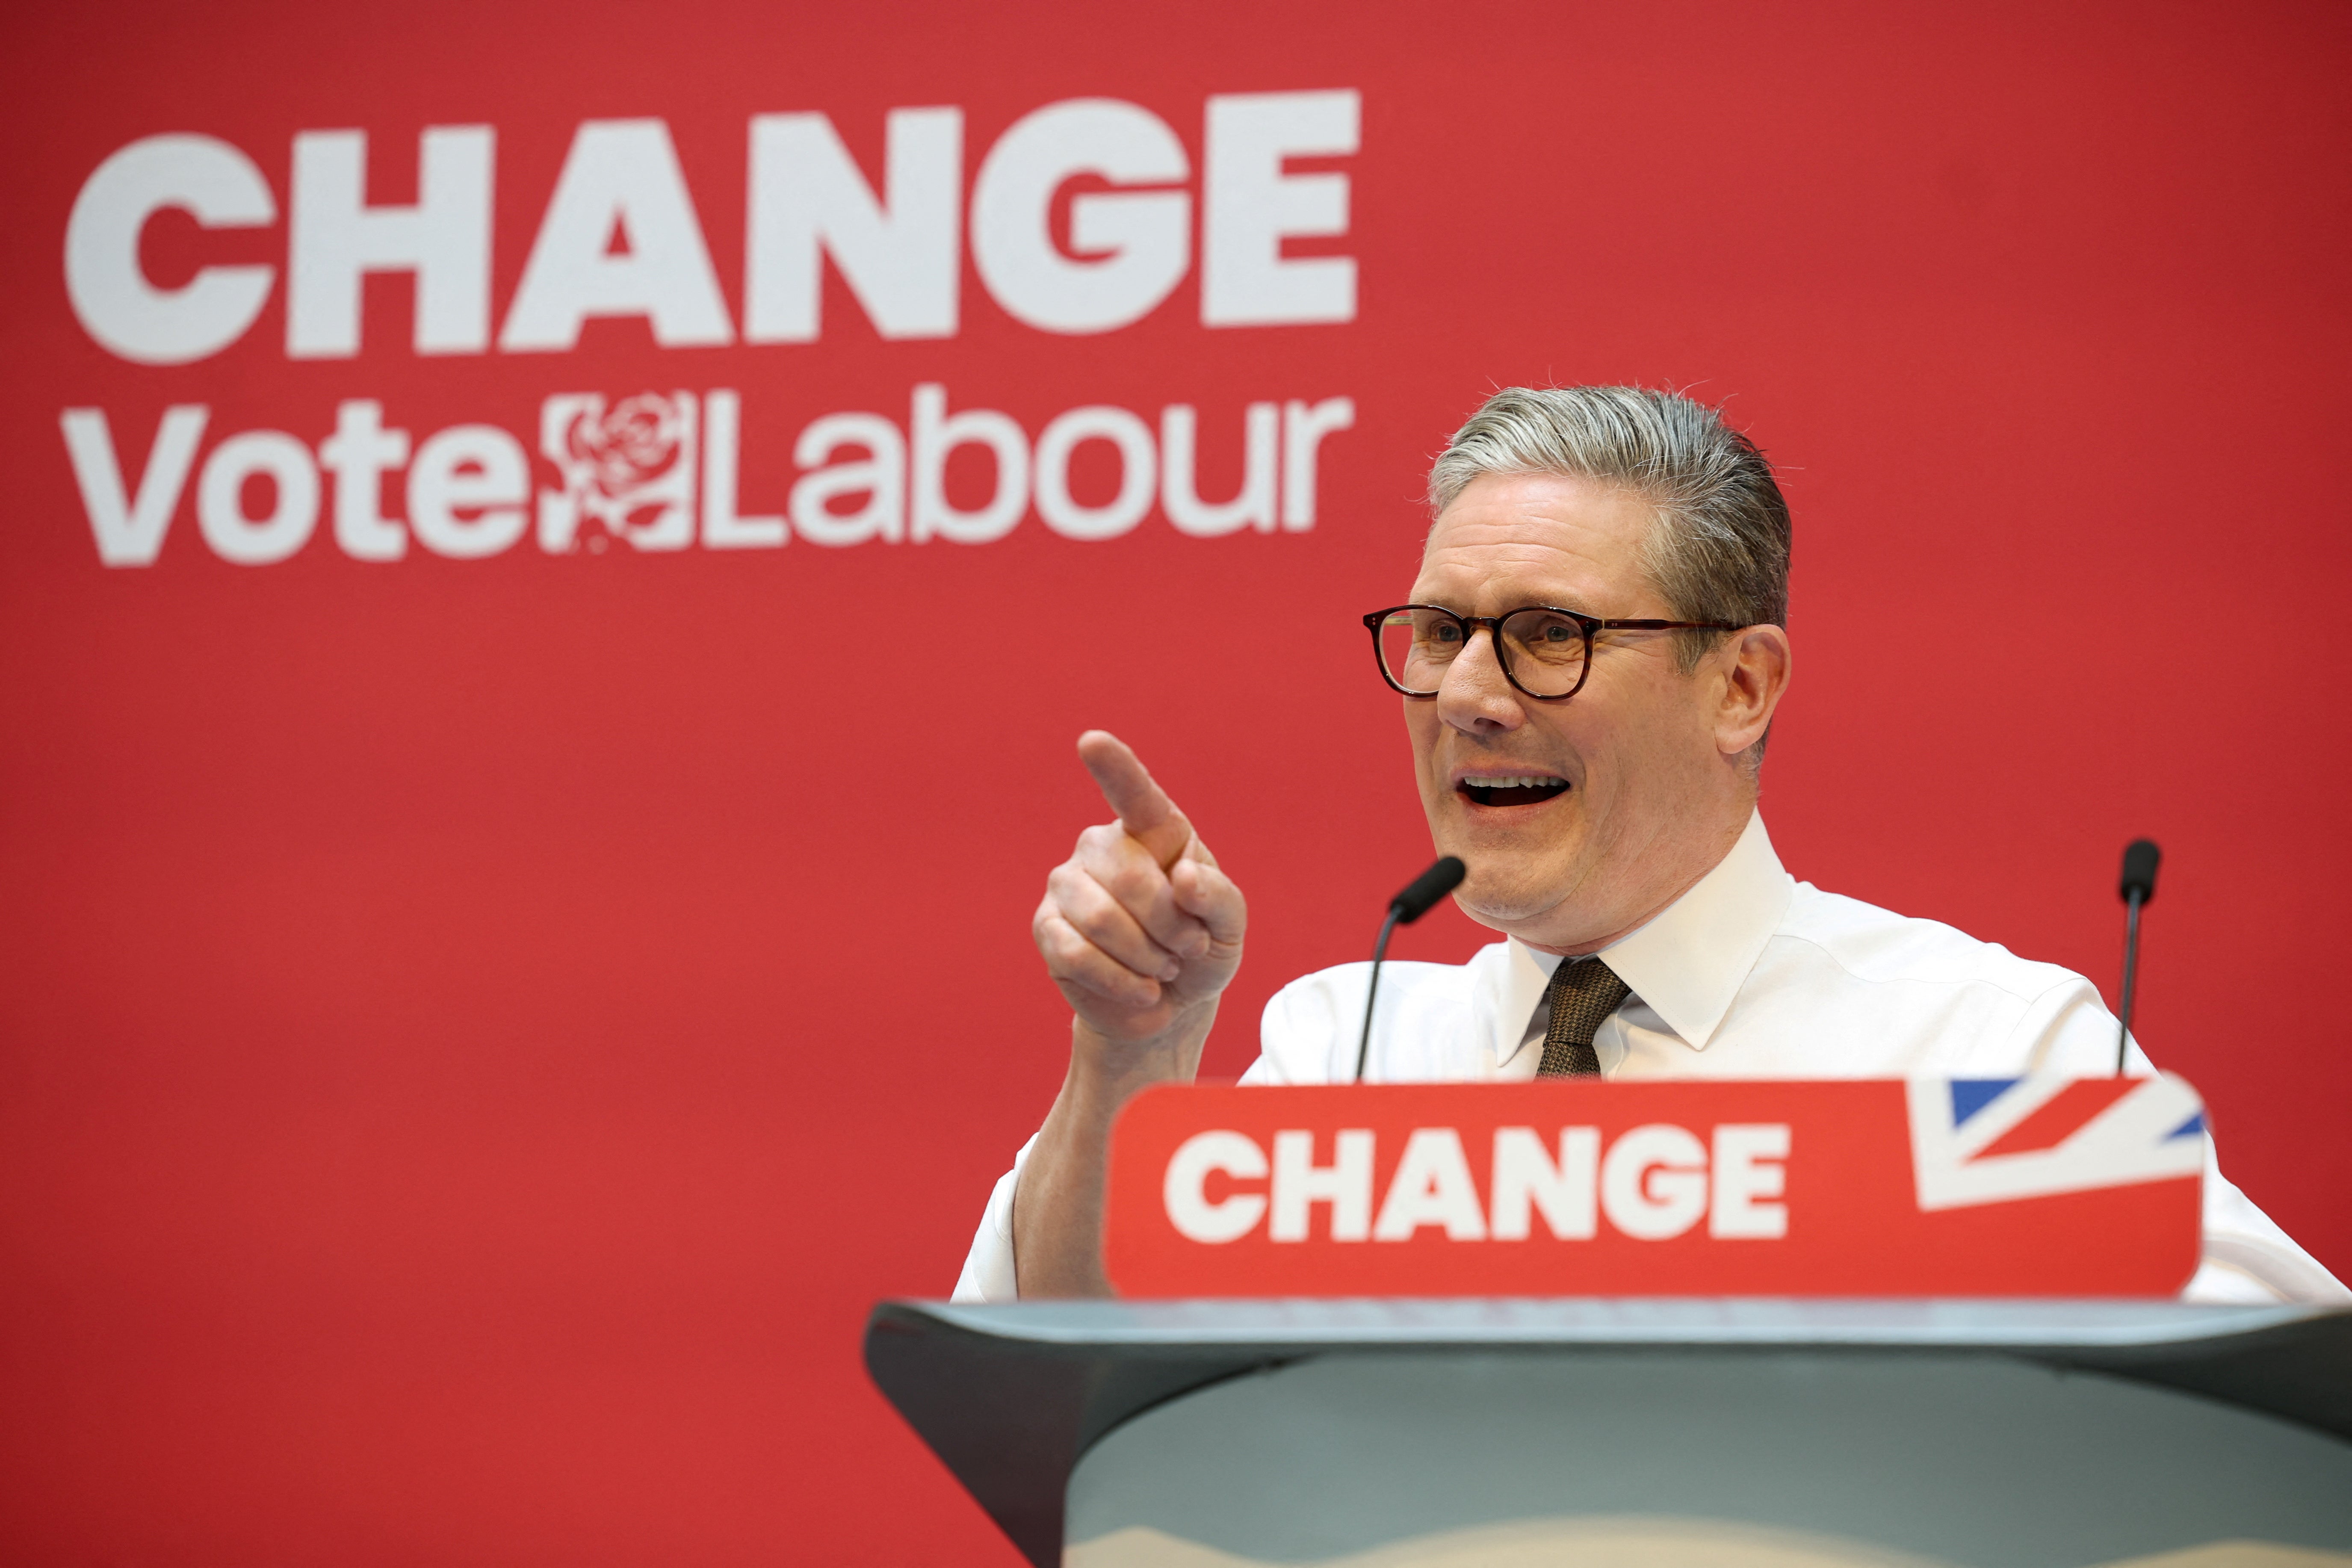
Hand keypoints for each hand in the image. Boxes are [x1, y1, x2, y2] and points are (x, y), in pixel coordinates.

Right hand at [1033, 731, 1246, 1048]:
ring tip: (1162, 967)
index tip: (1092, 741)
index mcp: (1152, 830)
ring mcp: (1067, 884)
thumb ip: (1218, 896)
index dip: (1114, 766)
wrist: (1169, 1003)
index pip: (1133, 793)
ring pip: (1102, 920)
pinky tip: (1140, 988)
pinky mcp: (1045, 927)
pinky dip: (1118, 981)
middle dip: (1170, 927)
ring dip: (1147, 958)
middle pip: (1131, 879)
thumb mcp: (1229, 926)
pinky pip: (1076, 953)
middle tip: (1186, 949)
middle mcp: (1101, 846)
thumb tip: (1183, 877)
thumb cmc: (1200, 950)